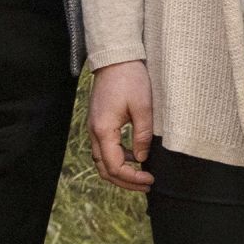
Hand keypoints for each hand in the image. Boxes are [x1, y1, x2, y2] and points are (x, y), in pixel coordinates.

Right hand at [87, 61, 154, 190]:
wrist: (116, 59)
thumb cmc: (130, 79)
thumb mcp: (143, 106)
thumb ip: (142, 135)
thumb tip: (142, 158)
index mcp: (103, 130)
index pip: (114, 166)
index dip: (131, 178)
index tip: (150, 179)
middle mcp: (94, 132)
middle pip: (104, 169)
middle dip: (125, 181)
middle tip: (147, 184)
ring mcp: (94, 128)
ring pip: (102, 161)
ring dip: (120, 171)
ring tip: (142, 174)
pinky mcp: (99, 123)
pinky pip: (104, 149)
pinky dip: (118, 158)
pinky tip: (135, 156)